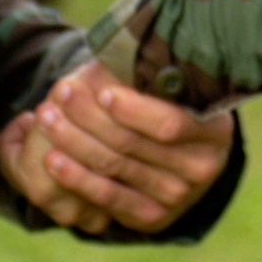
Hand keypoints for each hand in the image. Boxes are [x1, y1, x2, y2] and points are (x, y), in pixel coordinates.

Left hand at [0, 61, 234, 233]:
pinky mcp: (152, 218)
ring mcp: (178, 197)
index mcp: (215, 129)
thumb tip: (115, 44)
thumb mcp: (169, 84)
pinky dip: (76, 177)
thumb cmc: (168, 101)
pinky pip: (108, 198)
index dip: (133, 110)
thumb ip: (147, 70)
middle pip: (133, 145)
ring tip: (46, 117)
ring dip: (74, 142)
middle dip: (89, 118)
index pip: (169, 124)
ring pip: (115, 168)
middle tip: (59, 93)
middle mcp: (202, 168)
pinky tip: (51, 159)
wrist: (181, 152)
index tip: (101, 91)